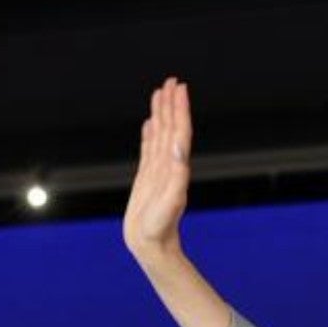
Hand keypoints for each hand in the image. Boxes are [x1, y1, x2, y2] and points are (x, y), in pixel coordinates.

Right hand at [123, 77, 192, 261]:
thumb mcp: (170, 202)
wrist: (153, 245)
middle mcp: (169, 165)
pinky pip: (148, 148)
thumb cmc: (161, 228)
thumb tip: (179, 149)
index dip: (180, 109)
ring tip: (160, 93)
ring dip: (161, 114)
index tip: (179, 88)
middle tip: (172, 81)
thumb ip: (176, 177)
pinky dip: (149, 133)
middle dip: (171, 104)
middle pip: (171, 128)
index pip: (179, 131)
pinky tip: (149, 122)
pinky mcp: (148, 177)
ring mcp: (158, 170)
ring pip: (159, 134)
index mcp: (176, 167)